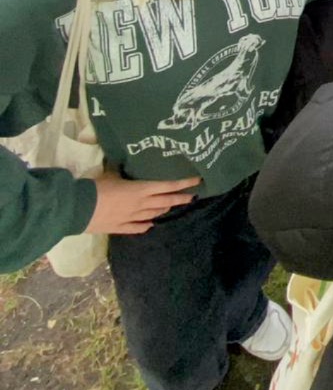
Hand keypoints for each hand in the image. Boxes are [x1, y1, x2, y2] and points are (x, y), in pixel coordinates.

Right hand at [86, 174, 200, 234]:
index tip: (197, 182)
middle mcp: (140, 204)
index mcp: (140, 189)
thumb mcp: (111, 173)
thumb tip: (123, 162)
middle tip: (192, 197)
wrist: (78, 208)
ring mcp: (131, 218)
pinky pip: (136, 227)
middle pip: (165, 201)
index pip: (167, 186)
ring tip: (171, 206)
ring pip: (153, 214)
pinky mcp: (119, 227)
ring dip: (163, 210)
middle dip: (180, 199)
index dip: (183, 183)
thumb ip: (121, 171)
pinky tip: (150, 225)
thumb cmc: (96, 187)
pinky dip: (145, 225)